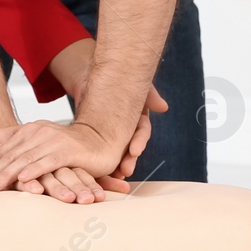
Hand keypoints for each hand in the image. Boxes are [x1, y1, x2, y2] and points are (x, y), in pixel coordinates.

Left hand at [0, 120, 121, 202]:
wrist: (100, 139)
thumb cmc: (68, 148)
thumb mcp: (40, 144)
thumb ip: (19, 143)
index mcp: (26, 133)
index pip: (0, 155)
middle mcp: (35, 133)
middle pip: (6, 158)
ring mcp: (51, 140)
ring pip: (23, 160)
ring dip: (4, 176)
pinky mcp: (67, 150)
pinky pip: (48, 161)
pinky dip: (34, 170)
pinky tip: (23, 181)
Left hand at [61, 44, 164, 192]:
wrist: (88, 75)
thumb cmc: (114, 78)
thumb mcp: (132, 83)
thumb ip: (149, 94)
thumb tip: (163, 107)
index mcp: (138, 116)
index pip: (142, 131)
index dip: (139, 142)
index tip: (135, 150)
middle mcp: (127, 128)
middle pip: (131, 147)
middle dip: (129, 160)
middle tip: (126, 170)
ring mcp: (112, 133)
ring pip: (117, 153)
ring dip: (117, 166)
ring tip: (115, 176)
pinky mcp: (96, 136)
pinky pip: (101, 151)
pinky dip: (101, 163)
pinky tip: (98, 173)